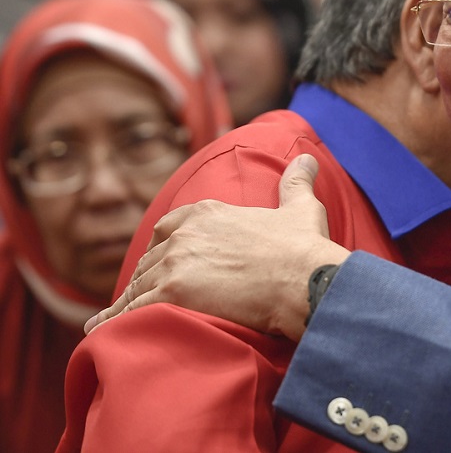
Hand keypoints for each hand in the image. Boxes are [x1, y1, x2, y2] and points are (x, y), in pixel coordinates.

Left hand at [86, 154, 346, 340]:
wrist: (306, 280)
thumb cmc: (305, 249)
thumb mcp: (301, 208)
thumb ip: (296, 182)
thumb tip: (308, 158)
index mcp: (208, 213)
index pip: (169, 227)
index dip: (163, 246)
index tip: (161, 261)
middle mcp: (185, 235)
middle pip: (150, 259)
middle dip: (146, 278)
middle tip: (143, 298)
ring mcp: (175, 264)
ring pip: (138, 285)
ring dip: (129, 303)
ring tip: (117, 321)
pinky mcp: (171, 294)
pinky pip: (131, 311)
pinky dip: (114, 322)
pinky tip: (102, 332)